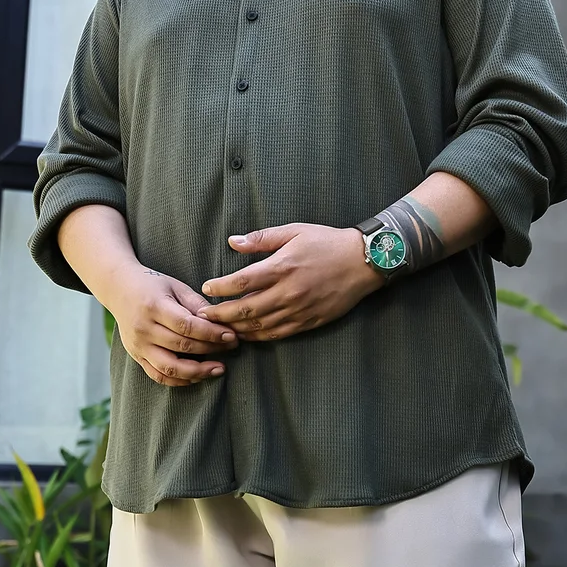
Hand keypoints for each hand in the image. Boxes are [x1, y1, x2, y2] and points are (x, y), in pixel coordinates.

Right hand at [110, 266, 238, 385]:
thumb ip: (196, 304)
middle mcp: (143, 329)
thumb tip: (220, 321)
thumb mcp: (175, 286)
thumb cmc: (152, 285)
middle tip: (232, 347)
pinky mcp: (136, 356)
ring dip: (197, 372)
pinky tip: (197, 376)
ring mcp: (137, 346)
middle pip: (181, 346)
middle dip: (211, 349)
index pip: (187, 325)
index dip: (211, 333)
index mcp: (153, 306)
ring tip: (218, 369)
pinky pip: (158, 375)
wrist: (119, 289)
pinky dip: (179, 380)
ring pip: (170, 367)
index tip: (231, 336)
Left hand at [197, 224, 383, 340]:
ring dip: (236, 328)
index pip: (242, 281)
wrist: (363, 261)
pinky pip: (278, 333)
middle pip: (246, 309)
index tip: (206, 289)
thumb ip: (262, 238)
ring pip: (260, 325)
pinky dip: (259, 336)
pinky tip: (247, 334)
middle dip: (220, 314)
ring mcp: (300, 309)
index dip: (220, 288)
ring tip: (219, 327)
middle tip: (203, 315)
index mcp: (282, 266)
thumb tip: (233, 241)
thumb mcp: (294, 231)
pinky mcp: (310, 321)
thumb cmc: (326, 242)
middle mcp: (289, 291)